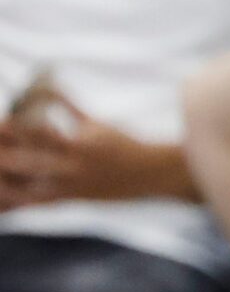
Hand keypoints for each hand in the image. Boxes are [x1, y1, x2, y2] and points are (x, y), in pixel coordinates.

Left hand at [0, 100, 177, 207]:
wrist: (153, 175)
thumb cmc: (124, 144)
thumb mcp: (97, 124)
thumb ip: (69, 108)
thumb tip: (46, 88)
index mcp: (81, 143)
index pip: (40, 133)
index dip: (16, 128)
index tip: (3, 123)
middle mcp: (75, 167)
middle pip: (29, 162)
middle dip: (4, 156)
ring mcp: (73, 186)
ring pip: (29, 187)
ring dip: (7, 181)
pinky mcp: (73, 198)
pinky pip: (40, 202)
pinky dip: (19, 201)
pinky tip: (5, 197)